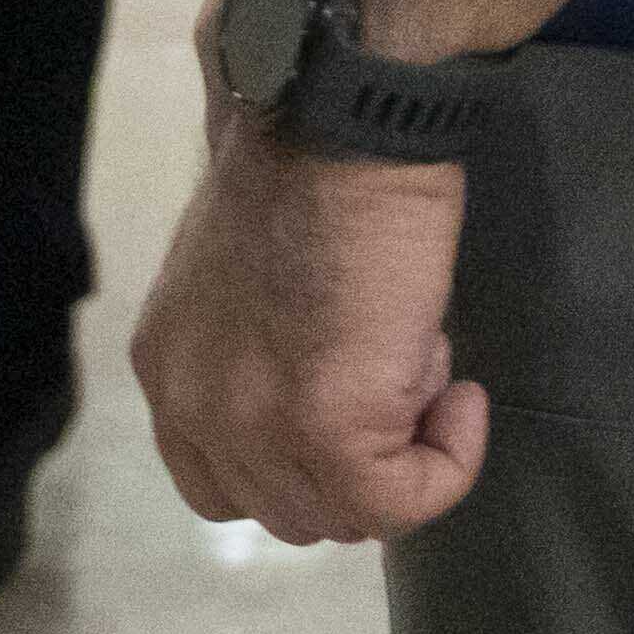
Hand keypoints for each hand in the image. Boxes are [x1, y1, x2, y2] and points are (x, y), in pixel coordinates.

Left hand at [129, 126, 486, 545]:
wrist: (341, 117)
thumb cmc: (315, 158)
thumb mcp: (252, 269)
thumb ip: (264, 343)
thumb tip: (326, 373)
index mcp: (169, 365)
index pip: (221, 478)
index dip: (303, 459)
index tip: (363, 395)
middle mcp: (193, 410)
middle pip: (286, 507)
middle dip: (360, 459)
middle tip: (407, 366)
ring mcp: (256, 430)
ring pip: (343, 515)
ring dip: (404, 454)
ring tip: (428, 359)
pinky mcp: (330, 433)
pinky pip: (404, 503)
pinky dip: (449, 464)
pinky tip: (464, 398)